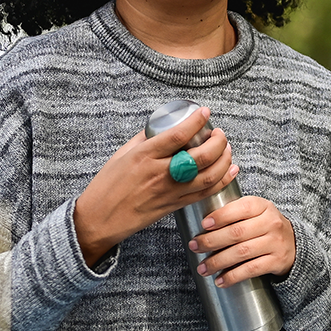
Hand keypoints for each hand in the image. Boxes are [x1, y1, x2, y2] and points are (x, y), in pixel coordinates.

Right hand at [73, 107, 237, 265]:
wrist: (100, 218)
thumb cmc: (108, 185)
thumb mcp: (122, 154)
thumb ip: (145, 139)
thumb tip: (163, 125)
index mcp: (144, 156)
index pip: (177, 135)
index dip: (196, 121)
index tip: (204, 112)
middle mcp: (160, 174)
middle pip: (201, 156)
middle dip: (218, 142)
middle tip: (219, 134)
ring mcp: (170, 192)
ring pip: (209, 176)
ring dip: (224, 160)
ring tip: (226, 148)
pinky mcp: (175, 205)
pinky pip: (205, 193)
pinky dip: (222, 180)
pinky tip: (230, 169)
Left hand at [188, 195, 295, 286]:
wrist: (293, 243)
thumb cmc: (264, 227)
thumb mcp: (255, 212)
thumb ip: (234, 212)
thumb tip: (202, 225)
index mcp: (263, 206)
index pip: (241, 208)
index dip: (221, 216)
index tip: (204, 225)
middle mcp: (272, 223)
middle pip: (237, 233)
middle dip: (212, 241)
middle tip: (195, 247)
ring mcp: (276, 243)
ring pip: (241, 252)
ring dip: (218, 262)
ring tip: (203, 268)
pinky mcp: (277, 261)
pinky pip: (251, 269)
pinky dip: (233, 276)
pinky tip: (220, 280)